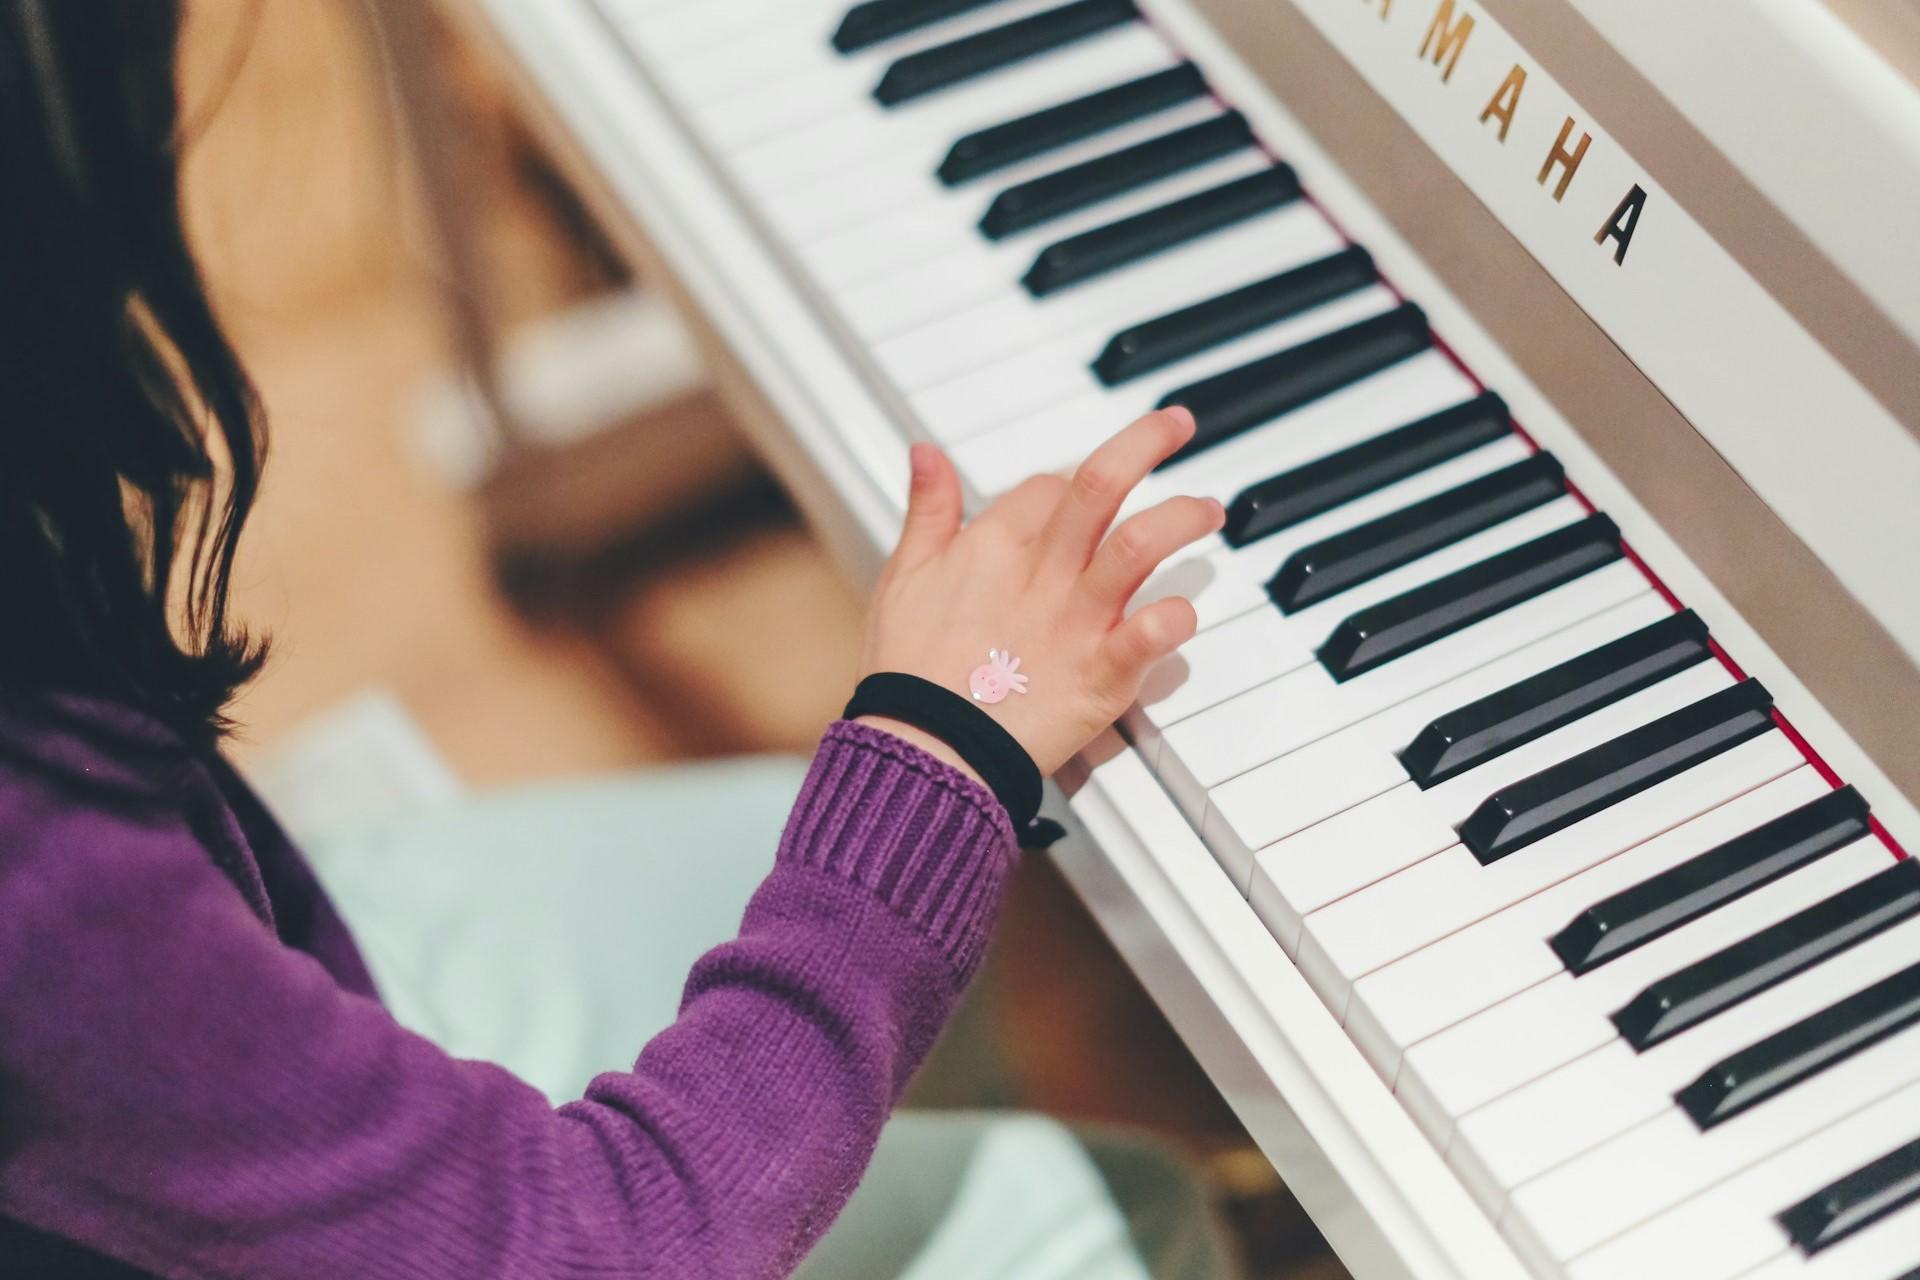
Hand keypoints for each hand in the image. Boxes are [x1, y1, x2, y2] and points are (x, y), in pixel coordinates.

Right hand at [857, 407, 1224, 779]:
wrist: (921, 749)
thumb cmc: (908, 671)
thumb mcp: (902, 577)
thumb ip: (927, 511)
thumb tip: (925, 452)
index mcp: (993, 545)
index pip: (1050, 488)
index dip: (1072, 485)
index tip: (1088, 498)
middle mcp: (1041, 571)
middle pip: (1100, 484)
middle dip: (1146, 442)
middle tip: (1178, 424)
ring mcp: (1075, 620)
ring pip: (1139, 544)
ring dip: (1180, 518)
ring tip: (1207, 510)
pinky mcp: (1099, 673)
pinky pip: (1148, 636)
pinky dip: (1174, 619)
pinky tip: (1184, 612)